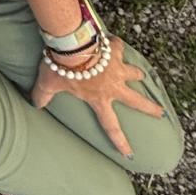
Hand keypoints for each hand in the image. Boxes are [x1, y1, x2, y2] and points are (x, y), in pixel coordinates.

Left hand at [31, 36, 164, 157]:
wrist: (72, 44)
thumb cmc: (61, 66)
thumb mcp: (48, 84)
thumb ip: (42, 96)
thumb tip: (35, 105)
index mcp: (98, 98)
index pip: (110, 125)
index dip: (120, 140)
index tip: (129, 153)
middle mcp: (113, 86)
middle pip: (136, 101)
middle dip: (149, 108)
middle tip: (160, 113)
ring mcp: (117, 68)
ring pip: (134, 73)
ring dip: (137, 73)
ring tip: (140, 73)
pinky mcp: (114, 51)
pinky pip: (118, 48)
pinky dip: (116, 45)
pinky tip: (113, 41)